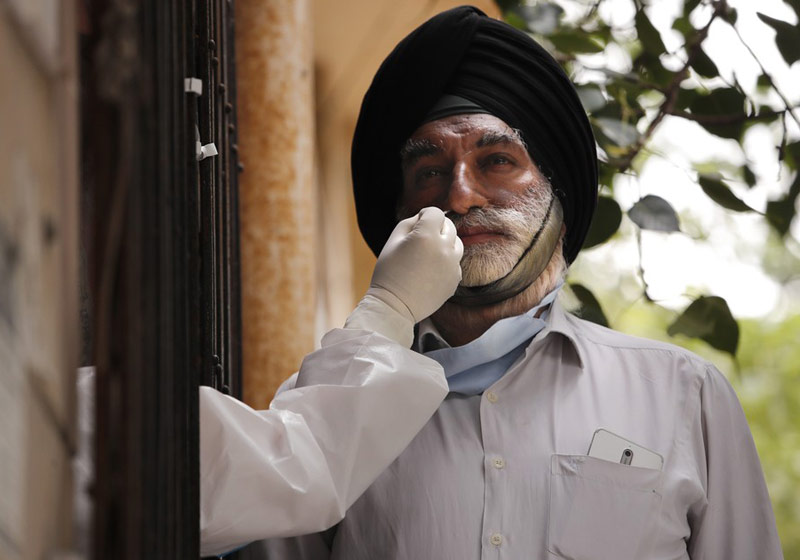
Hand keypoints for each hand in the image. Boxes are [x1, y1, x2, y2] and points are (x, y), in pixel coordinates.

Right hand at [368, 207, 463, 322]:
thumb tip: (424, 217)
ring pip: (457, 243)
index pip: (435, 212)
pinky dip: (446, 261)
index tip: (418, 223)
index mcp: (426, 236)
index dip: (425, 215)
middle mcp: (444, 248)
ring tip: (428, 254)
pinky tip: (430, 271)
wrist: (394, 306)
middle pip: (449, 226)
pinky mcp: (455, 279)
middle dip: (436, 227)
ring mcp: (452, 265)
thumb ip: (410, 222)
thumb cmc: (389, 272)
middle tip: (421, 240)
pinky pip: (455, 262)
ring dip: (445, 243)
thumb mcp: (392, 240)